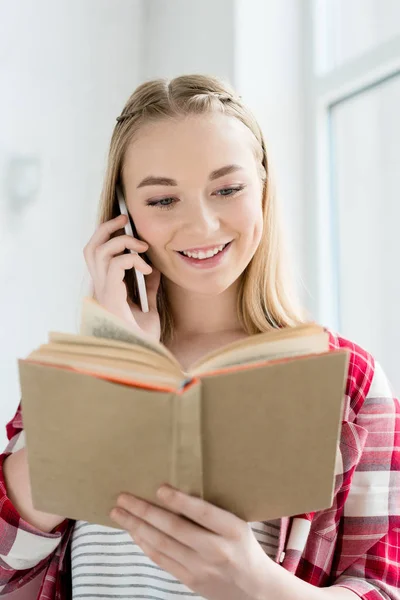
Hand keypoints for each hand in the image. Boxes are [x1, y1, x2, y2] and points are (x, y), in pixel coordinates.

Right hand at [83, 214, 160, 341]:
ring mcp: (103, 291)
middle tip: (124, 219)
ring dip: (122, 242)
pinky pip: (115, 264)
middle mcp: (100, 287)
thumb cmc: (143, 337)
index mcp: (106, 288)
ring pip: (99, 251)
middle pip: (91, 247)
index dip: (106, 235)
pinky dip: (132, 259)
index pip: (97, 254)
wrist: (143, 355)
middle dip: (105, 228)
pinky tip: (147, 269)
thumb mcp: (149, 307)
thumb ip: (149, 288)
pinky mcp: (111, 296)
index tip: (125, 225)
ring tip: (142, 248)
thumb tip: (155, 269)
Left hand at [110, 485, 271, 599]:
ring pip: (162, 544)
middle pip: (174, 528)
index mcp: (232, 530)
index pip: (202, 512)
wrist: (255, 590)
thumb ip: (212, 512)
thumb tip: (176, 490)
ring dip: (136, 527)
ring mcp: (201, 568)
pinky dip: (144, 544)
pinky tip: (133, 532)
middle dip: (144, 511)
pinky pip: (161, 559)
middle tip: (123, 497)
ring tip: (119, 513)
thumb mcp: (237, 525)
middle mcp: (216, 550)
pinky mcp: (190, 580)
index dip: (179, 501)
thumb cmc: (243, 547)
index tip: (159, 488)